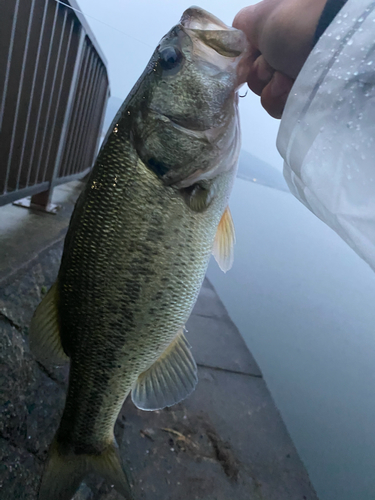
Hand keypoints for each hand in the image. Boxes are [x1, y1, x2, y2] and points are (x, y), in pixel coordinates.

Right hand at [233, 0, 326, 117]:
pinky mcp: (304, 97)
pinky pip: (278, 108)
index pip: (248, 56)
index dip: (247, 59)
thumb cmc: (292, 22)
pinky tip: (292, 86)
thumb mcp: (257, 17)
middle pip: (255, 78)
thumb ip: (240, 31)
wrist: (329, 39)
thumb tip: (236, 53)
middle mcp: (286, 55)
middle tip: (273, 64)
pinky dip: (280, 99)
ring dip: (271, 87)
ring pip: (266, 95)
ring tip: (287, 76)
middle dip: (260, 73)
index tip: (250, 57)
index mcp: (276, 33)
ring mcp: (296, 76)